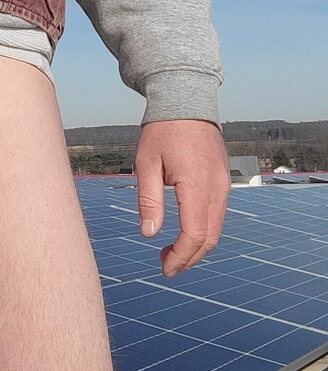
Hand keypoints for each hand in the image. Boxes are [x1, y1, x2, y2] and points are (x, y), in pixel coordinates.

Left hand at [135, 119, 230, 276]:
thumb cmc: (163, 131)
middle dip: (189, 258)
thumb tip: (149, 233)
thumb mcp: (147, 164)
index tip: (164, 268)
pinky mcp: (224, 181)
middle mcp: (217, 188)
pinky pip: (218, 214)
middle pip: (209, 238)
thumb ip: (149, 200)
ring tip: (171, 252)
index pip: (194, 234)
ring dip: (197, 246)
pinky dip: (204, 230)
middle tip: (165, 266)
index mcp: (196, 185)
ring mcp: (224, 185)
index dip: (180, 256)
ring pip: (216, 229)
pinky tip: (185, 231)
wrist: (187, 103)